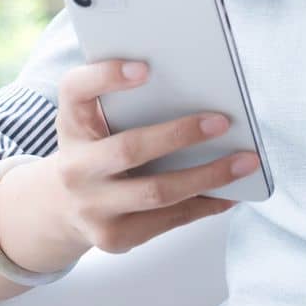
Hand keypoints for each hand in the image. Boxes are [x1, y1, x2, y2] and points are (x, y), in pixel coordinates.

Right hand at [46, 59, 256, 255]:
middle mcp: (75, 167)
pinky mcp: (113, 238)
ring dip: (208, 176)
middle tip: (222, 122)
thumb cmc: (93, 149)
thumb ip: (124, 101)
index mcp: (71, 124)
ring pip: (157, 193)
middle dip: (180, 135)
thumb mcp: (92, 121)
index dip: (106, 76)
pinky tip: (231, 192)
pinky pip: (168, 220)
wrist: (59, 207)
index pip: (75, 90)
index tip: (145, 67)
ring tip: (245, 161)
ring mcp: (92, 207)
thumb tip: (197, 89)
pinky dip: (205, 204)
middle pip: (129, 149)